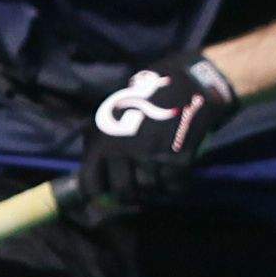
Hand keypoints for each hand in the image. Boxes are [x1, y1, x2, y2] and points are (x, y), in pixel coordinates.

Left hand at [71, 54, 235, 223]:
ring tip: (159, 172)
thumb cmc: (145, 96)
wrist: (185, 82)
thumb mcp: (109, 114)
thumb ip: (98, 144)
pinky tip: (177, 170)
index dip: (98, 194)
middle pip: (123, 193)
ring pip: (150, 190)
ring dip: (155, 186)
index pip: (90, 184)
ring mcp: (151, 156)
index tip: (107, 194)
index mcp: (102, 141)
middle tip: (139, 186)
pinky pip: (174, 186)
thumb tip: (90, 179)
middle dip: (131, 194)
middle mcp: (124, 151)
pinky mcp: (177, 159)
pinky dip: (177, 183)